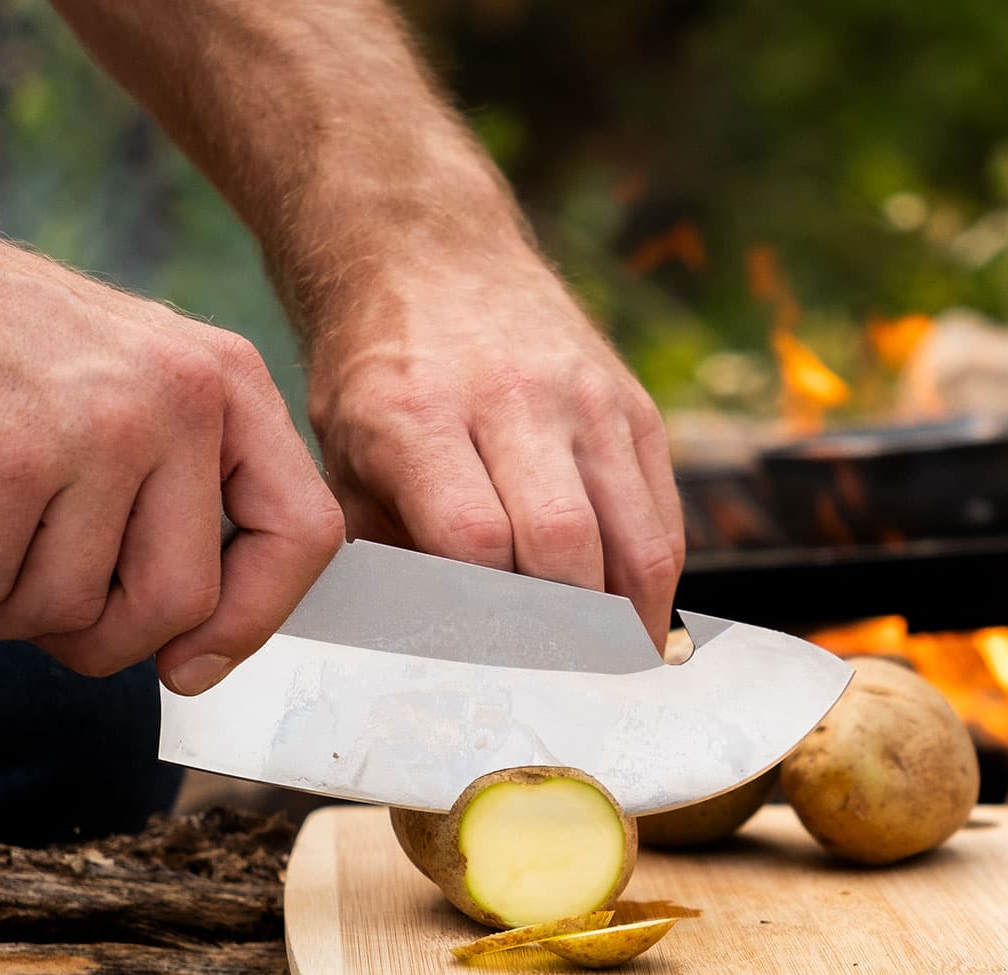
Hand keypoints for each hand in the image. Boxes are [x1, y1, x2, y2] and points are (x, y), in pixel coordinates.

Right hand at [0, 213, 341, 692]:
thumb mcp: (132, 385)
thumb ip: (186, 491)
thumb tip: (208, 639)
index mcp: (228, 383)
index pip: (302, 532)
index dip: (254, 618)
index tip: (194, 657)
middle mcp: (180, 399)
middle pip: (181, 602)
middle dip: (103, 641)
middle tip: (37, 613)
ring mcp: (97, 430)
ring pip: (73, 610)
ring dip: (1, 612)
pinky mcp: (5, 464)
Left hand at [305, 249, 684, 647]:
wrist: (428, 252)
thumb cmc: (377, 372)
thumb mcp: (345, 452)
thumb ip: (384, 545)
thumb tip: (432, 651)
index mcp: (416, 415)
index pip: (474, 544)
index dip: (486, 621)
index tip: (488, 672)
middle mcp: (511, 400)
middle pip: (565, 547)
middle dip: (564, 635)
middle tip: (555, 689)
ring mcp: (584, 399)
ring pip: (635, 540)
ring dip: (625, 624)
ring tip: (607, 674)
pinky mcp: (633, 403)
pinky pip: (662, 514)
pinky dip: (652, 579)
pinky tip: (630, 620)